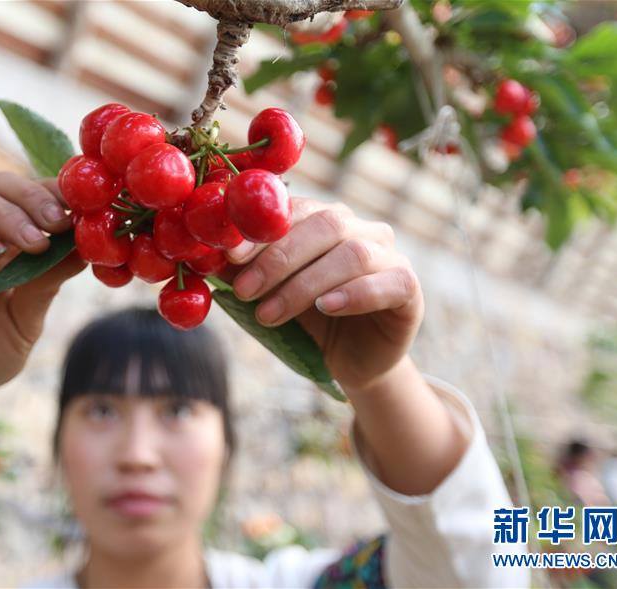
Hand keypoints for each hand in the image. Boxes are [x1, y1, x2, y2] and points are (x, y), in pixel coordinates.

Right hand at [0, 171, 84, 416]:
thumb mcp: (29, 317)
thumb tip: (87, 245)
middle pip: (1, 185)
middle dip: (34, 197)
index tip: (86, 208)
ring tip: (33, 244)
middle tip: (58, 222)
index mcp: (10, 243)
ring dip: (7, 214)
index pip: (32, 197)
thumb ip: (50, 280)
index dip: (57, 194)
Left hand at [221, 197, 422, 394]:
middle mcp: (359, 228)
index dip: (260, 231)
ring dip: (304, 285)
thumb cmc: (306, 320)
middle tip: (244, 291)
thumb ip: (246, 272)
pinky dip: (354, 293)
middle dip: (278, 259)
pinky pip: (388, 282)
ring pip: (352, 254)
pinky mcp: (408, 286)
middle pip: (324, 226)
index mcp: (323, 219)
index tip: (228, 256)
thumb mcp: (271, 294)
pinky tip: (327, 308)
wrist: (349, 361)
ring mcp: (389, 254)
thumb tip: (208, 259)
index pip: (293, 211)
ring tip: (269, 314)